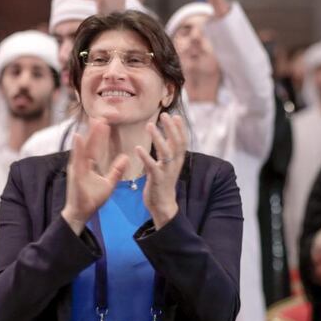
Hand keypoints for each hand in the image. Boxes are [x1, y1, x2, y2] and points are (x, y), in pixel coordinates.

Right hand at [62, 119, 129, 234]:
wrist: (80, 213)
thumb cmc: (91, 199)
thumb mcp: (108, 183)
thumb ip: (116, 170)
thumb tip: (125, 157)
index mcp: (88, 164)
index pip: (96, 146)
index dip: (100, 134)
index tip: (106, 121)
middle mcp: (81, 164)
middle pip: (89, 144)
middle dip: (94, 130)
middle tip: (100, 115)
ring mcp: (76, 168)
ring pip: (83, 148)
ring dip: (88, 135)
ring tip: (93, 121)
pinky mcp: (74, 174)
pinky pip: (76, 159)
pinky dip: (77, 148)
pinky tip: (78, 137)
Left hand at [135, 113, 186, 227]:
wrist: (162, 205)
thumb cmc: (162, 183)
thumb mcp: (167, 165)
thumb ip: (167, 152)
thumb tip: (165, 137)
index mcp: (177, 161)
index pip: (182, 141)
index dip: (180, 129)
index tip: (176, 115)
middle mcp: (174, 165)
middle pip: (176, 143)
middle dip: (171, 128)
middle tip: (164, 115)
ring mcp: (166, 172)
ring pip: (165, 152)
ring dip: (158, 138)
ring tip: (149, 125)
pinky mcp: (157, 180)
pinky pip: (152, 167)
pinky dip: (145, 157)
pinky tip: (138, 147)